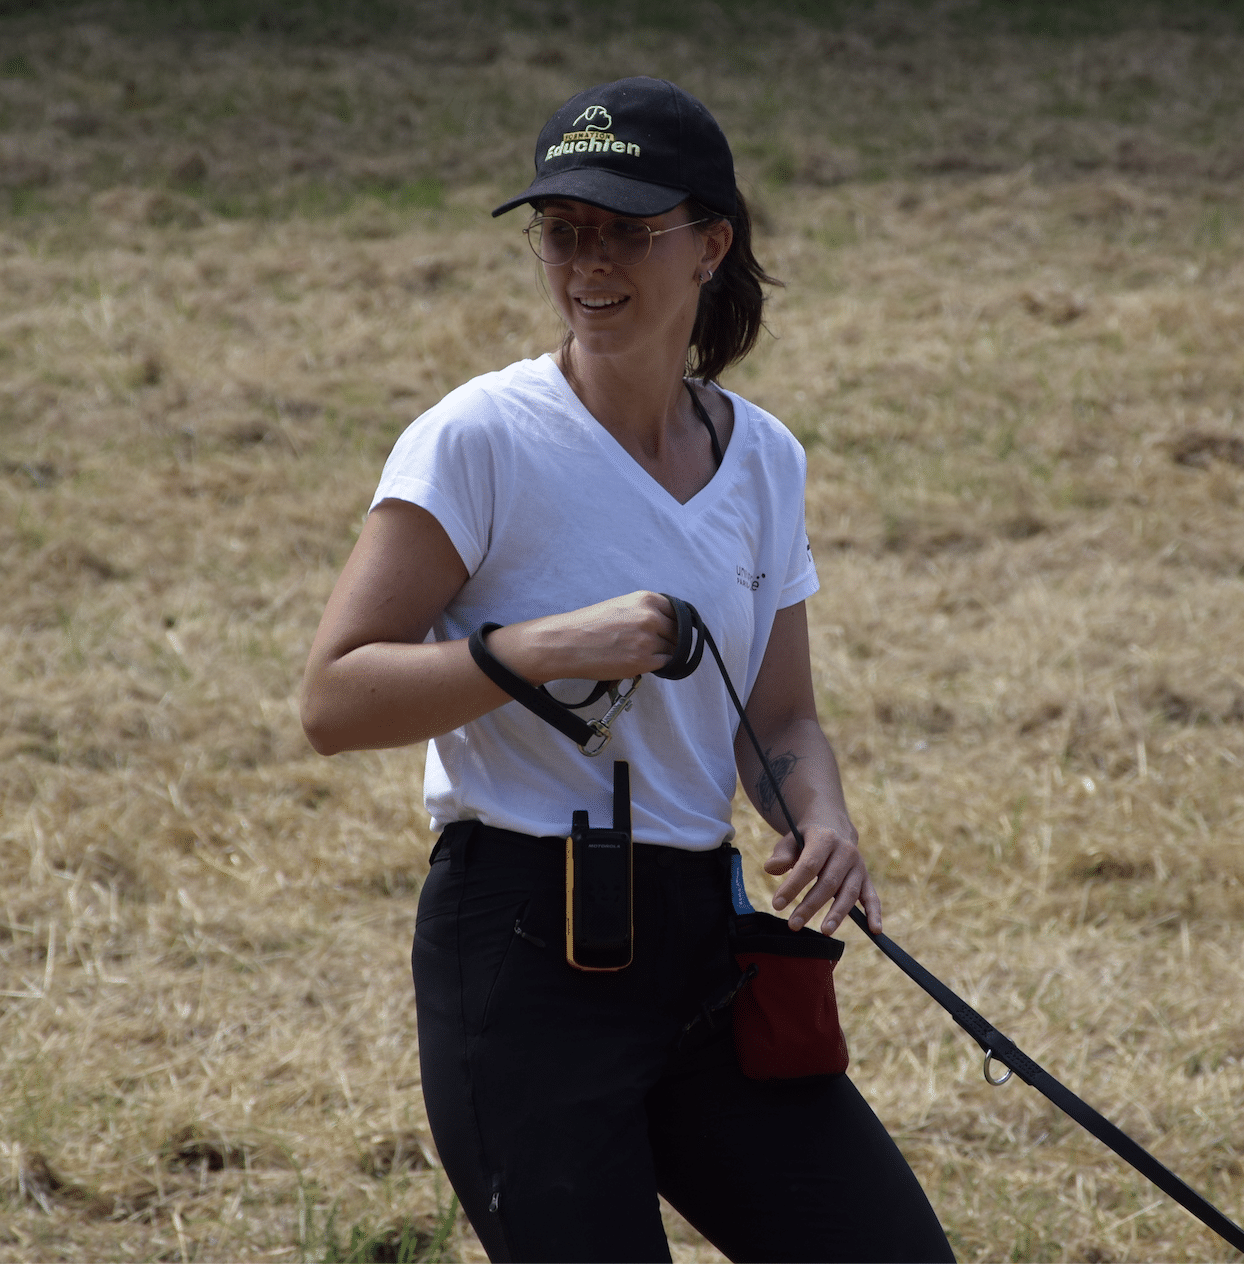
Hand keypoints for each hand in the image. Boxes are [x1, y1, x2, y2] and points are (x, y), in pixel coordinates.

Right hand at [487, 591, 678, 685]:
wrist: (566, 643)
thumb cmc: (588, 625)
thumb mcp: (621, 606)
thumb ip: (646, 612)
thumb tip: (668, 625)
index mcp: (646, 599)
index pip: (678, 613)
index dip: (675, 625)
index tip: (671, 632)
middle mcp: (650, 617)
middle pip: (679, 633)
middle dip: (671, 641)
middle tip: (654, 646)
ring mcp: (648, 640)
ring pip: (673, 650)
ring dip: (662, 654)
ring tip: (639, 654)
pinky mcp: (643, 661)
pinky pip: (664, 664)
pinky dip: (655, 666)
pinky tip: (638, 662)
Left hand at [764, 823, 881, 935]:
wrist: (832, 828)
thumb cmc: (806, 840)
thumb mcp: (791, 840)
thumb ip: (782, 854)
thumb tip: (770, 869)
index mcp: (825, 838)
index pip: (808, 866)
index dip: (793, 886)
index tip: (776, 904)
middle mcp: (845, 851)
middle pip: (828, 883)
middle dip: (810, 906)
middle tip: (793, 924)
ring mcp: (858, 866)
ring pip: (849, 893)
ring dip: (837, 914)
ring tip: (824, 931)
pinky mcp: (866, 878)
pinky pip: (872, 897)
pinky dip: (874, 914)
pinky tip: (875, 930)